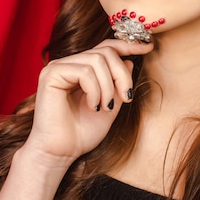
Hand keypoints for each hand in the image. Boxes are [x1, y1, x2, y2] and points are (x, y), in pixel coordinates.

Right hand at [21, 39, 152, 167]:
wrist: (61, 154)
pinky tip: (93, 106)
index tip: (148, 48)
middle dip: (121, 74)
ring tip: (105, 107)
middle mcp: (69, 64)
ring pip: (96, 60)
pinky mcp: (51, 74)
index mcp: (81, 69)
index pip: (106, 48)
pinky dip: (95, 90)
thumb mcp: (111, 105)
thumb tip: (129, 61)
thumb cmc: (82, 133)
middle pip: (105, 52)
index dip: (128, 45)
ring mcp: (59, 67)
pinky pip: (84, 71)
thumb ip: (118, 84)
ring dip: (108, 86)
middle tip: (127, 97)